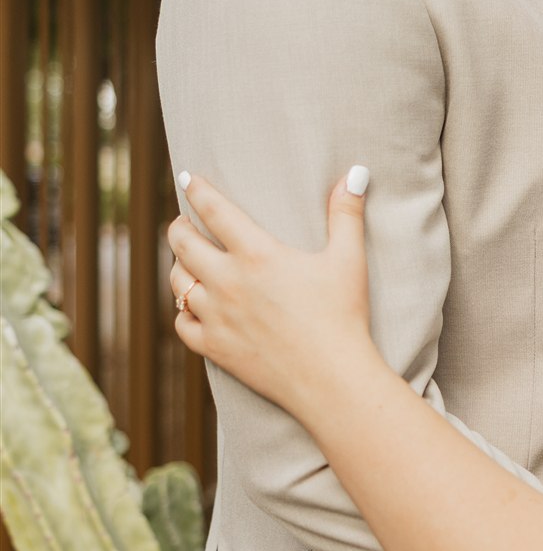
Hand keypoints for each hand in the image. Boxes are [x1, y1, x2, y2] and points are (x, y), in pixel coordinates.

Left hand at [168, 168, 376, 420]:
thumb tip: (357, 172)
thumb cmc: (343, 316)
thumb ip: (347, 213)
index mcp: (257, 254)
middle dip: (179, 228)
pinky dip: (182, 311)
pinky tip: (191, 306)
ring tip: (186, 262)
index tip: (186, 177)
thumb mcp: (348, 259)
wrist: (331, 378)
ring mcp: (217, 316)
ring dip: (179, 268)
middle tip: (183, 222)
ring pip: (178, 283)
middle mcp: (228, 282)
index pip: (215, 211)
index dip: (197, 190)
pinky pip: (182, 324)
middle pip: (184, 244)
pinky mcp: (214, 347)